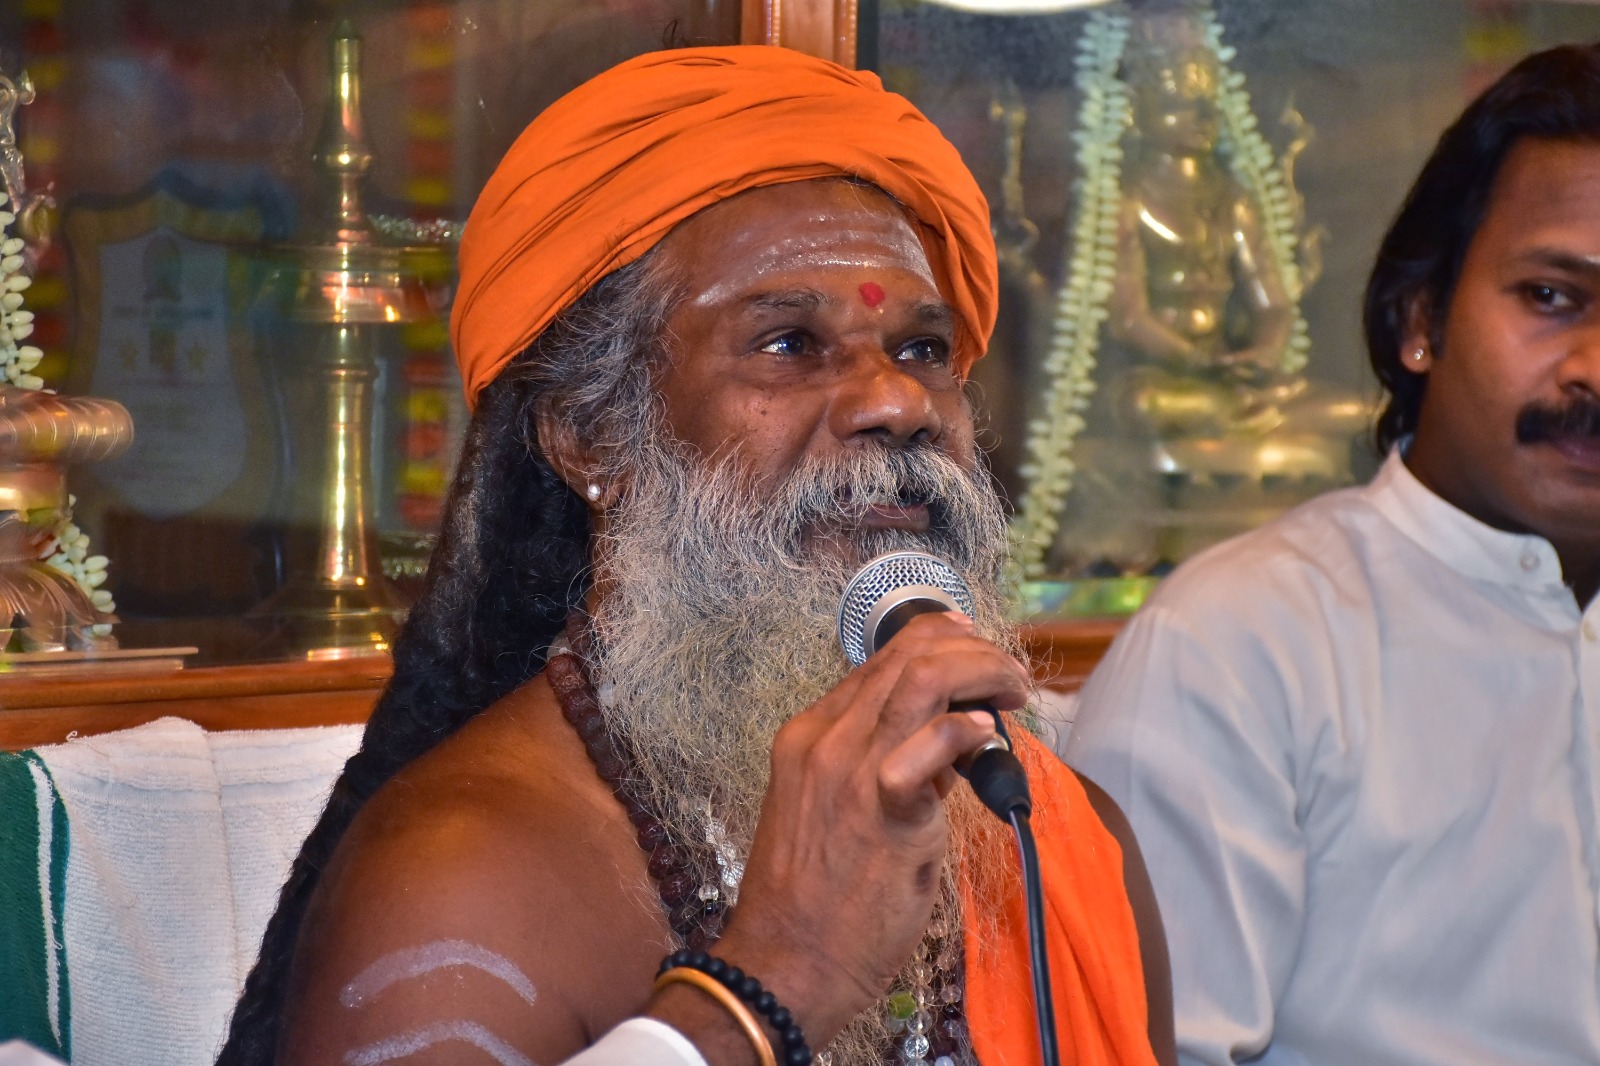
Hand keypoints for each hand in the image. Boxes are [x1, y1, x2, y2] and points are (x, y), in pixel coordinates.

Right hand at [695, 612, 1031, 1046]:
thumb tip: (954, 741)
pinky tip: (990, 743)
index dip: (942, 640)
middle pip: (909, 652)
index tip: (978, 649)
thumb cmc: (816, 899)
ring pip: (925, 675)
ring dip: (983, 671)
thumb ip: (889, 765)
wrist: (784, 963)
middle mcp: (825, 737)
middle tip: (1009, 676)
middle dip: (975, 649)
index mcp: (811, 733)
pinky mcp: (882, 805)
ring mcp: (849, 767)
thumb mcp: (839, 810)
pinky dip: (971, 730)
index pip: (883, 658)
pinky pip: (935, 740)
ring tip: (1012, 692)